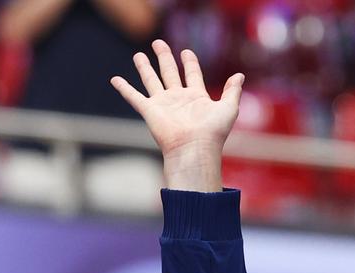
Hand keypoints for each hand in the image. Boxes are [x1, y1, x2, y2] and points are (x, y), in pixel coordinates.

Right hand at [112, 39, 242, 191]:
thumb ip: (233, 91)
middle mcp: (178, 99)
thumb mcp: (229, 108)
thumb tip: (240, 75)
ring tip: (138, 55)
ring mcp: (163, 104)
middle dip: (165, 57)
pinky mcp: (149, 111)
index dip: (190, 63)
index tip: (186, 52)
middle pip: (170, 73)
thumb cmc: (213, 132)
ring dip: (144, 68)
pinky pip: (134, 97)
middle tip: (159, 43)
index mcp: (197, 97)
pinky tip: (115, 79)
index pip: (192, 74)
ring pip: (151, 80)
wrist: (194, 149)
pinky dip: (124, 88)